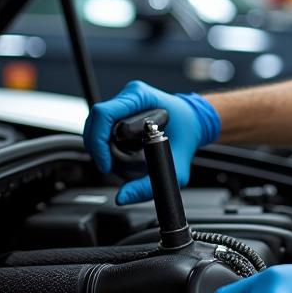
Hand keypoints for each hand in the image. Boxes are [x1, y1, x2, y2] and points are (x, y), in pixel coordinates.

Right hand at [82, 81, 219, 204]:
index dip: (98, 141)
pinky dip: (102, 141)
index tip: (106, 163)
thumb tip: (122, 197)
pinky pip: (102, 124)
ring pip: (96, 123)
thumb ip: (148, 186)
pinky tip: (112, 153)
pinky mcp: (122, 107)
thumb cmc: (187, 136)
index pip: (104, 114)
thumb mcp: (175, 166)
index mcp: (141, 97)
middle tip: (108, 166)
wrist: (195, 123)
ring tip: (111, 161)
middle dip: (96, 147)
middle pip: (96, 120)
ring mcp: (125, 100)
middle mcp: (131, 95)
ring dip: (98, 145)